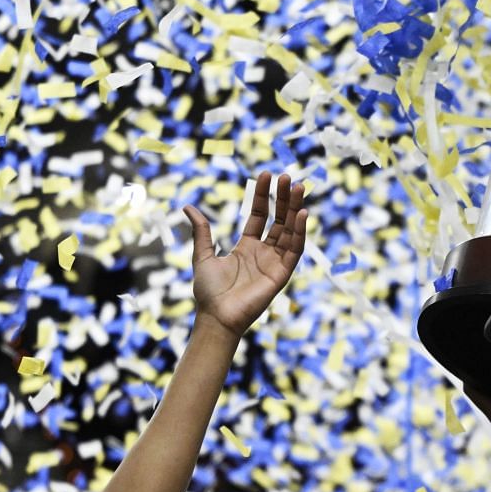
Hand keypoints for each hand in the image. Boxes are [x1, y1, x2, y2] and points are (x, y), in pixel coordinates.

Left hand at [186, 172, 306, 335]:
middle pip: (278, 220)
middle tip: (287, 177)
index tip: (266, 175)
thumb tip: (188, 207)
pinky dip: (300, 232)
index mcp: (247, 247)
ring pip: (289, 231)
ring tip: (297, 188)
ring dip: (295, 210)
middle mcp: (264, 253)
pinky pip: (294, 250)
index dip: (263, 196)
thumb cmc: (208, 292)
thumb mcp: (203, 255)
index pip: (260, 215)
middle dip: (283, 199)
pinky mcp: (282, 274)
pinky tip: (302, 214)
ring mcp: (274, 263)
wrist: (216, 316)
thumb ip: (201, 231)